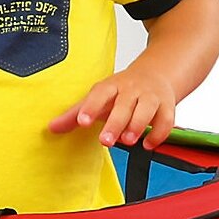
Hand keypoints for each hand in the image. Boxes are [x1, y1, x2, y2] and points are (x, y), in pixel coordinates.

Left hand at [48, 63, 176, 149]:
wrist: (157, 73)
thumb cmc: (122, 91)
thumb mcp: (98, 98)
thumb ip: (75, 115)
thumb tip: (51, 128)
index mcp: (112, 86)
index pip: (100, 93)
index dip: (90, 107)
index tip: (82, 122)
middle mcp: (132, 89)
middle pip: (124, 104)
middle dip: (115, 123)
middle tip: (105, 141)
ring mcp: (151, 96)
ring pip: (147, 109)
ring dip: (138, 125)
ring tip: (128, 141)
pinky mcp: (167, 106)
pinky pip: (167, 120)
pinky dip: (159, 133)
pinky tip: (148, 144)